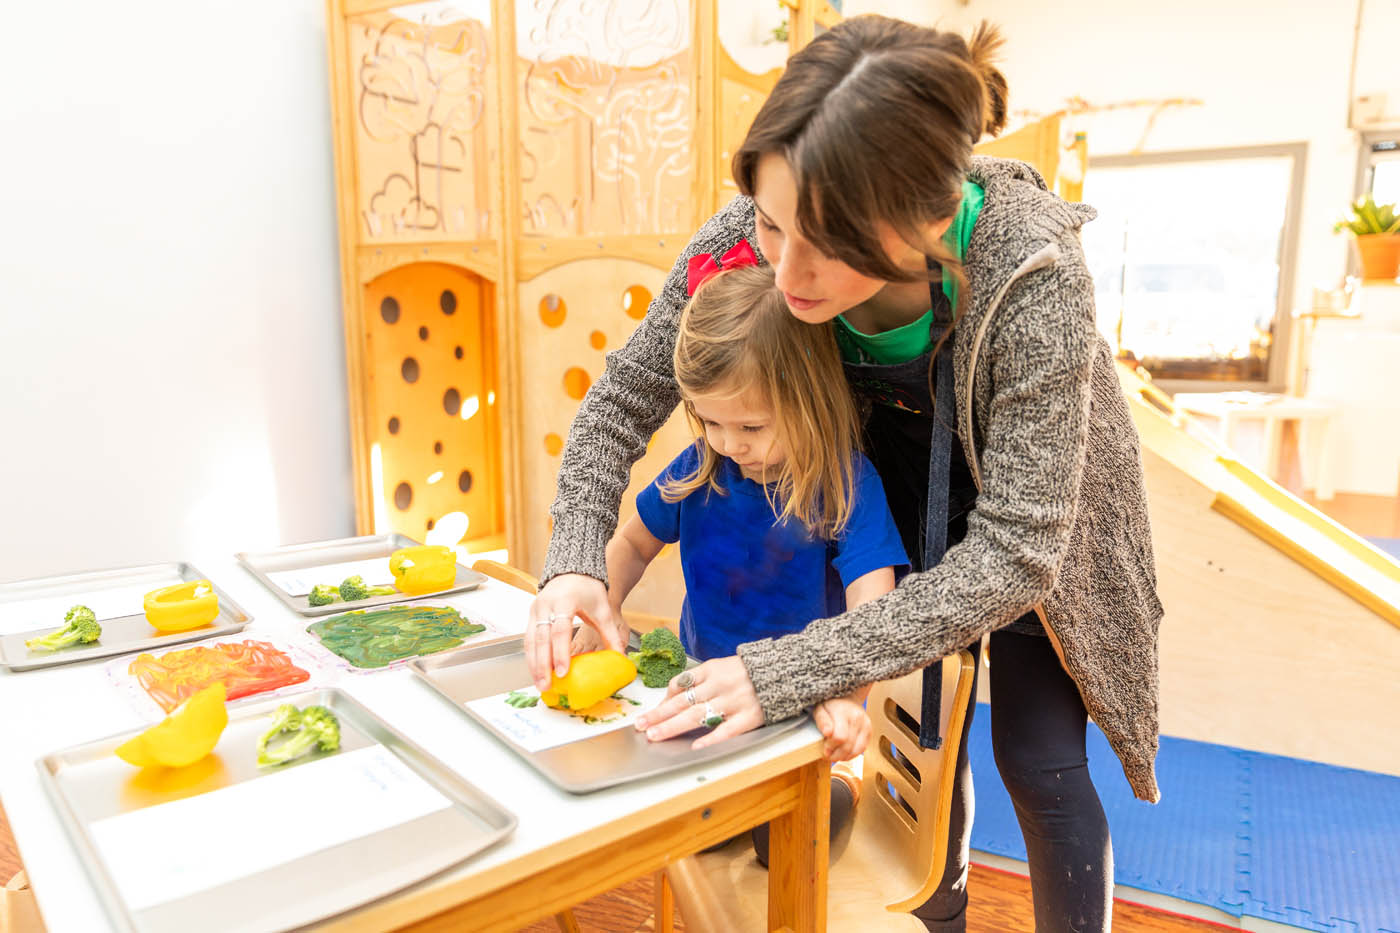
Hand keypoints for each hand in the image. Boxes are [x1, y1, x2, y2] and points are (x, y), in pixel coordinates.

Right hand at [525, 574, 625, 689]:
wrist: (574, 571)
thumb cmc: (589, 589)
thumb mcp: (603, 610)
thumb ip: (611, 634)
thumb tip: (620, 657)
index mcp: (565, 601)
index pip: (560, 631)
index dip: (560, 653)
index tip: (562, 672)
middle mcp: (546, 605)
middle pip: (541, 639)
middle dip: (542, 665)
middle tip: (546, 685)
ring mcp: (536, 610)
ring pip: (530, 641)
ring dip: (534, 664)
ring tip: (540, 684)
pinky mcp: (531, 615)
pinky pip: (528, 639)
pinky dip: (531, 657)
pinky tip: (536, 671)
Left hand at [634, 656, 763, 749]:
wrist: (784, 670)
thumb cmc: (749, 671)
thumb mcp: (721, 666)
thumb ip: (699, 679)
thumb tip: (673, 696)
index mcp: (711, 670)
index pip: (680, 685)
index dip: (663, 700)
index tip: (650, 713)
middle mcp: (719, 685)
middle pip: (682, 702)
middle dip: (659, 715)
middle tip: (640, 726)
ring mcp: (733, 702)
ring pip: (697, 715)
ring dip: (673, 726)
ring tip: (655, 735)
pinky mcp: (748, 717)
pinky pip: (726, 730)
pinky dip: (710, 739)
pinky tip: (696, 747)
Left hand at [812, 694, 869, 761]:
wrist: (846, 698)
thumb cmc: (830, 705)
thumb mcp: (820, 709)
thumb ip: (822, 721)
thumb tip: (827, 733)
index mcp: (843, 711)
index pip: (839, 737)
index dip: (831, 747)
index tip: (824, 749)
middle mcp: (857, 717)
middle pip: (848, 746)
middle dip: (836, 755)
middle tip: (828, 755)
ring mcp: (865, 724)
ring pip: (857, 750)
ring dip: (844, 757)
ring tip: (836, 755)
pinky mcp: (869, 730)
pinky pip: (862, 748)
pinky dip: (852, 754)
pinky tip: (844, 753)